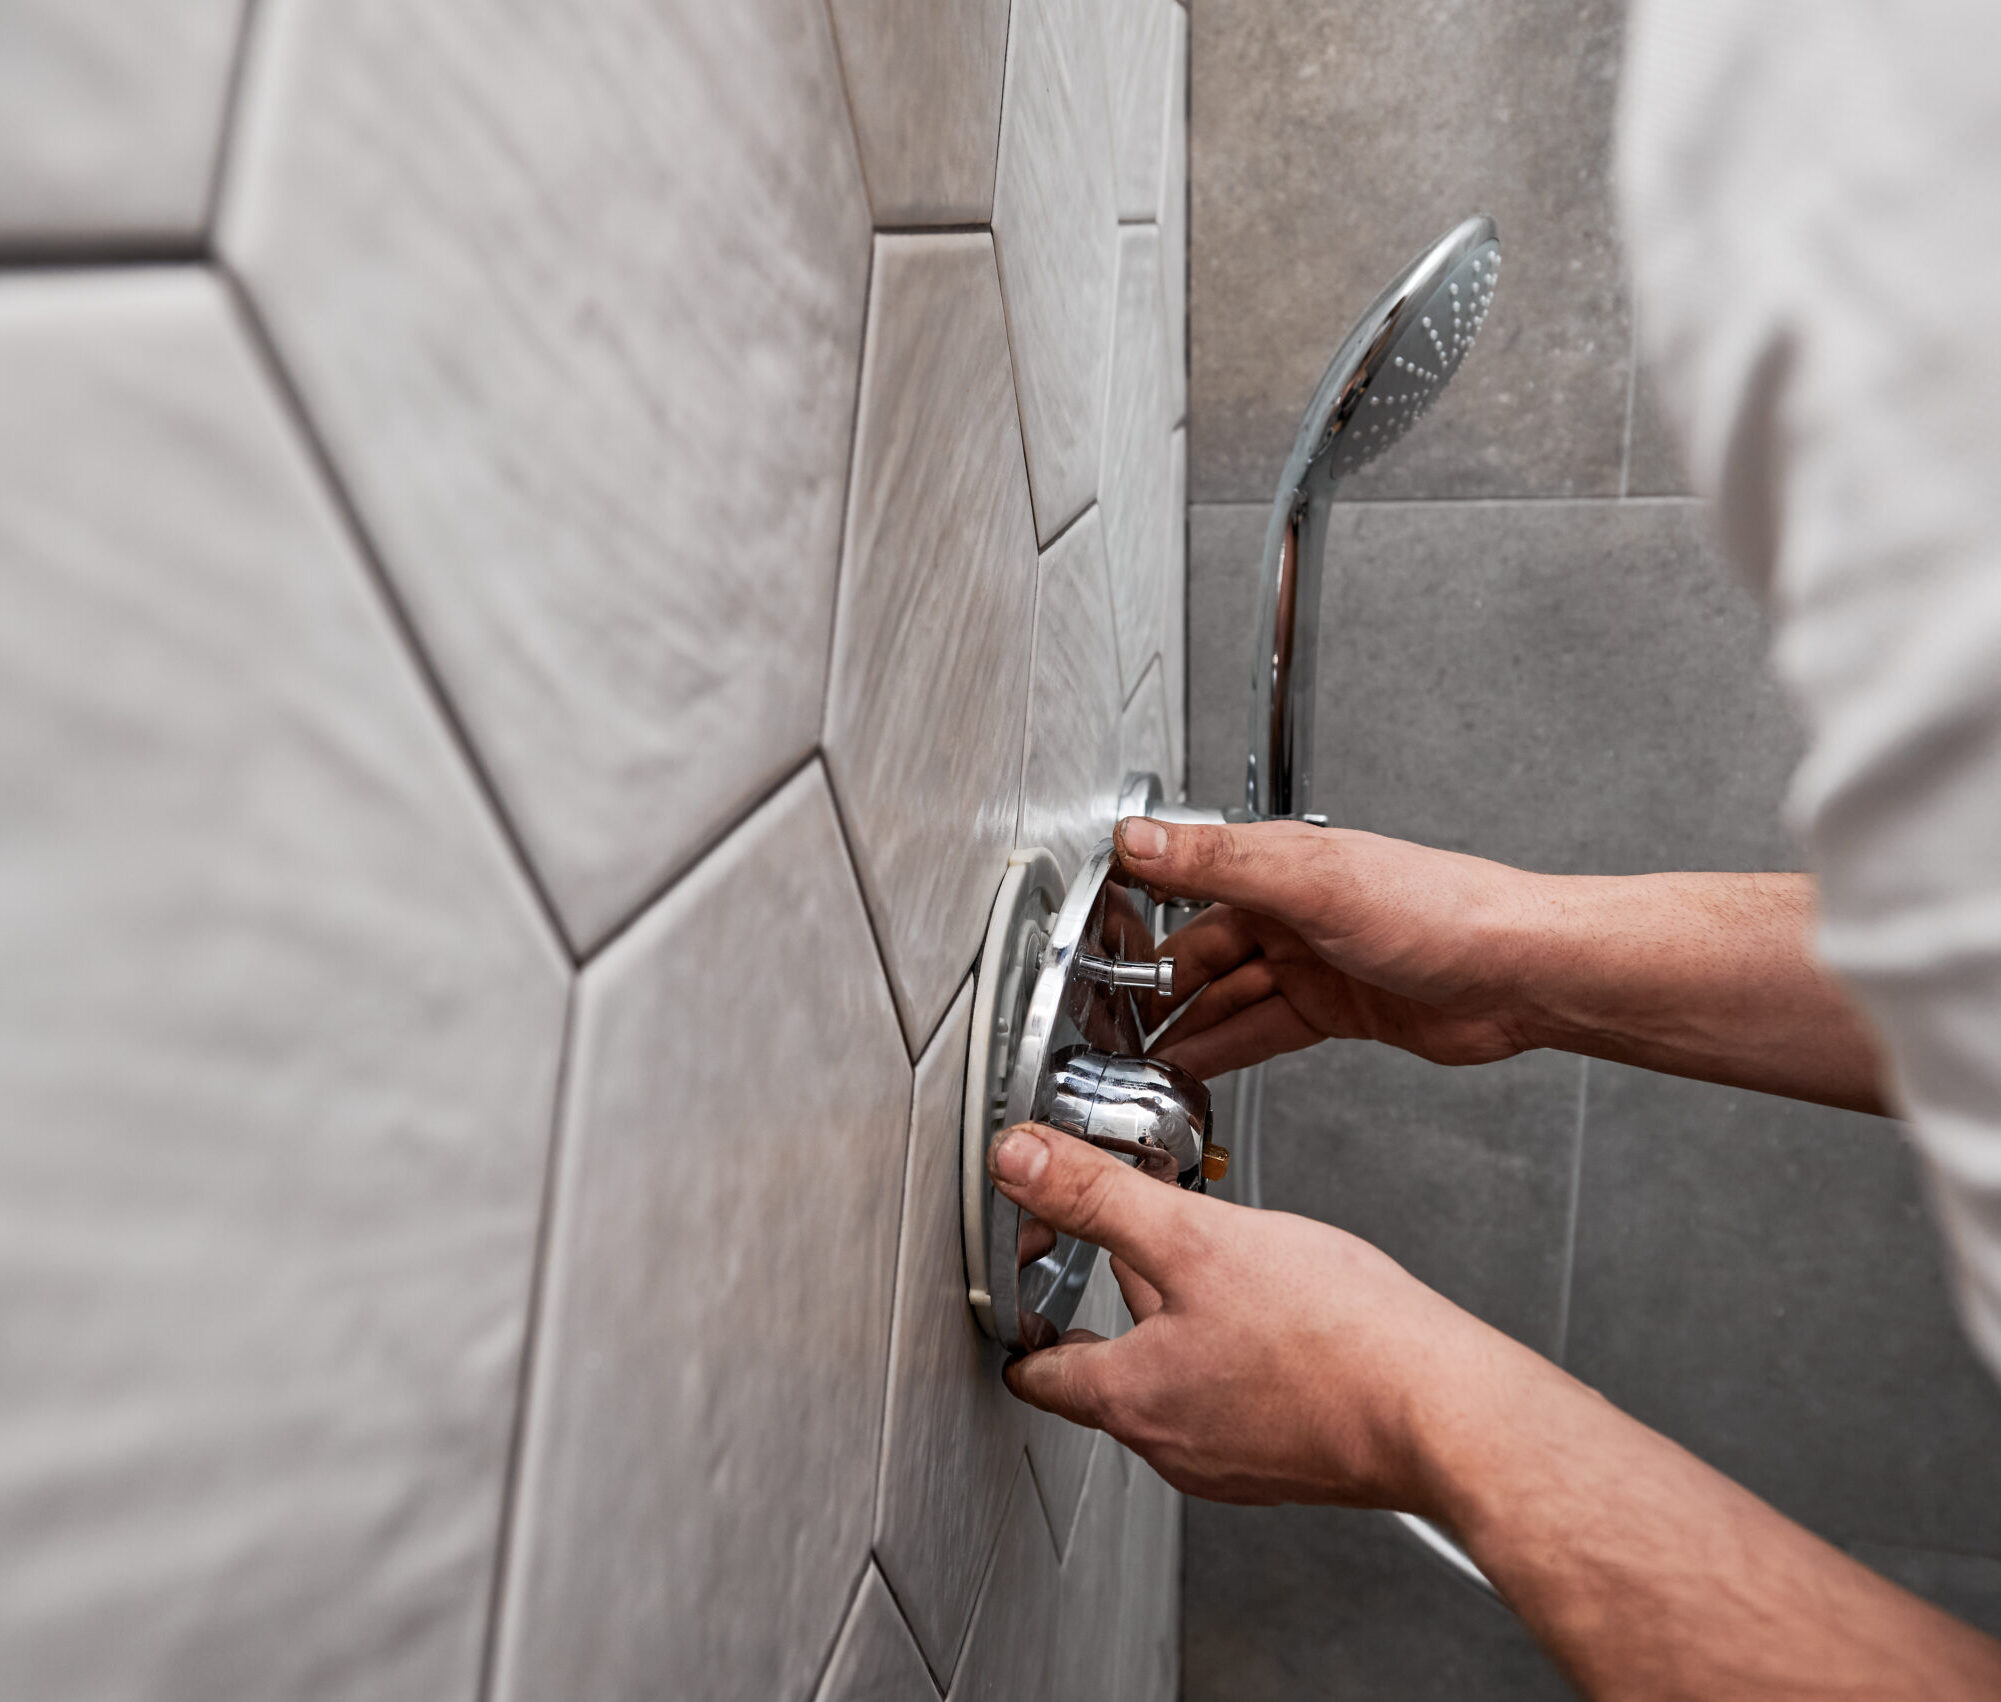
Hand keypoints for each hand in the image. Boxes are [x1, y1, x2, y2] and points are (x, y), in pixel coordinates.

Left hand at [988, 1120, 1539, 1510]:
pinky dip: (1234, 1349)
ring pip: (1177, 1377)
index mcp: (1131, 1399)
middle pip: (1109, 1367)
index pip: (1037, 1373)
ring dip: (1179, 1318)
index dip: (1023, 1314)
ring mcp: (1234, 1459)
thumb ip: (1098, 1198)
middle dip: (1115, 1297)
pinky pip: (1235, 1394)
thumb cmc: (1337, 1340)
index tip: (1026, 1275)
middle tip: (1128, 1237)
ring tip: (1213, 1260)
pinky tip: (1275, 1309)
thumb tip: (1020, 1163)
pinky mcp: (1289, 1458)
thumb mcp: (1196, 1239)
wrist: (1446, 1411)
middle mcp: (1173, 1445)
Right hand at [1119, 816, 1547, 1076]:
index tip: (1089, 948)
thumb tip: (1139, 837)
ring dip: (1184, 1027)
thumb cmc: (1444, 910)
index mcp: (1278, 866)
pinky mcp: (1337, 1008)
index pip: (1184, 884)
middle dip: (1153, 989)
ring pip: (1227, 997)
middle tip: (1108, 1025)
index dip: (1135, 917)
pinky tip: (1196, 1066)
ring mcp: (1313, 961)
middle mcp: (1291, 910)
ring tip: (1139, 1059)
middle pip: (1199, 952)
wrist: (1523, 972)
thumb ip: (1220, 862)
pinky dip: (1225, 1049)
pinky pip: (1262, 1029)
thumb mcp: (1314, 881)